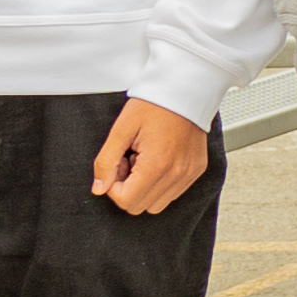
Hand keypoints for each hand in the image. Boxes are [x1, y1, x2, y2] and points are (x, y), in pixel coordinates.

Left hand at [92, 99, 212, 217]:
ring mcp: (189, 174)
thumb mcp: (121, 129)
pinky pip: (173, 192)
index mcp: (157, 165)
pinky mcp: (197, 170)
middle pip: (141, 206)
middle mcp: (177, 174)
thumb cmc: (153, 105)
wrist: (185, 90)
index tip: (117, 164)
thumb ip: (106, 161)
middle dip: (129, 188)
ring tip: (144, 160)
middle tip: (129, 161)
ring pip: (157, 204)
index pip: (127, 201)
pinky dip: (161, 183)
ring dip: (145, 187)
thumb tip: (99, 188)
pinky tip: (159, 159)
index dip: (113, 187)